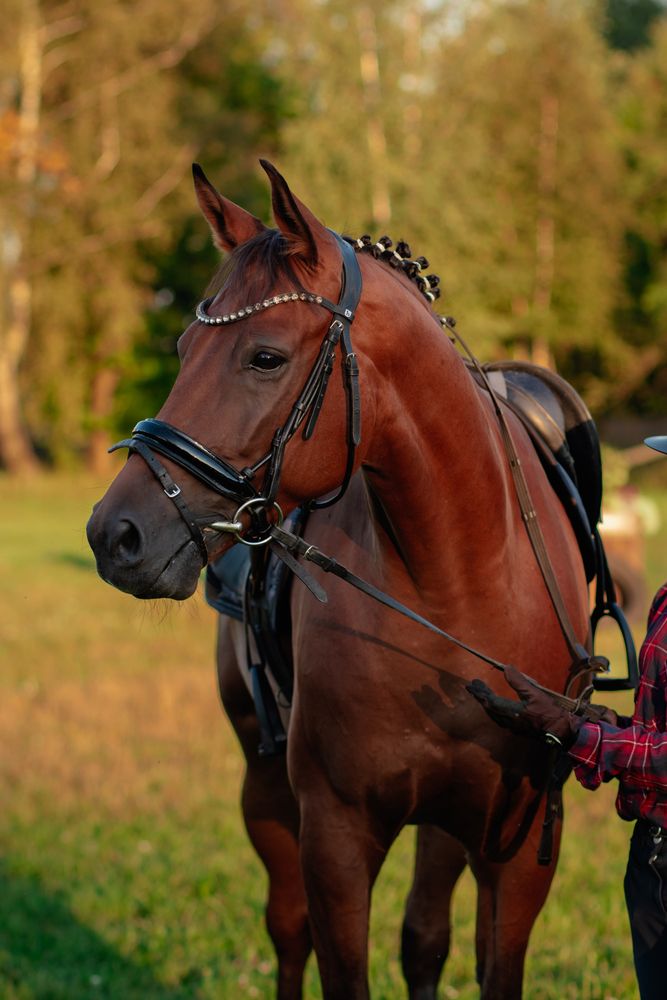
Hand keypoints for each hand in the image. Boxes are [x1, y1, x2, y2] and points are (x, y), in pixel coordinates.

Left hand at [466, 665, 583, 747]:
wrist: (562, 732)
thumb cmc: (549, 712)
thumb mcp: (535, 693)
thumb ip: (519, 681)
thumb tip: (506, 668)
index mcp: (511, 712)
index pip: (490, 702)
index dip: (480, 693)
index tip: (472, 685)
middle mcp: (509, 722)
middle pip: (490, 709)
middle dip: (481, 697)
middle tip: (473, 687)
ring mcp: (513, 727)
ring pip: (494, 716)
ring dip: (487, 705)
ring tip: (482, 695)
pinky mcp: (519, 730)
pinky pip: (500, 720)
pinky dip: (494, 711)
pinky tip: (496, 708)